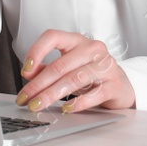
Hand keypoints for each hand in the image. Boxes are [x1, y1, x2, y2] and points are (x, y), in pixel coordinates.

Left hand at [15, 29, 134, 112]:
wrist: (121, 84)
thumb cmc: (90, 72)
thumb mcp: (68, 65)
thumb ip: (47, 67)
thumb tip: (28, 74)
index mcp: (76, 40)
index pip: (52, 37)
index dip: (36, 52)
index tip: (25, 70)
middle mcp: (92, 49)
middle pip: (59, 66)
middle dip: (38, 85)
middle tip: (25, 98)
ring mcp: (105, 66)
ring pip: (73, 80)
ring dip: (52, 95)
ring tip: (39, 104)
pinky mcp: (114, 85)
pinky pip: (93, 94)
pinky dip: (77, 103)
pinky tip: (65, 108)